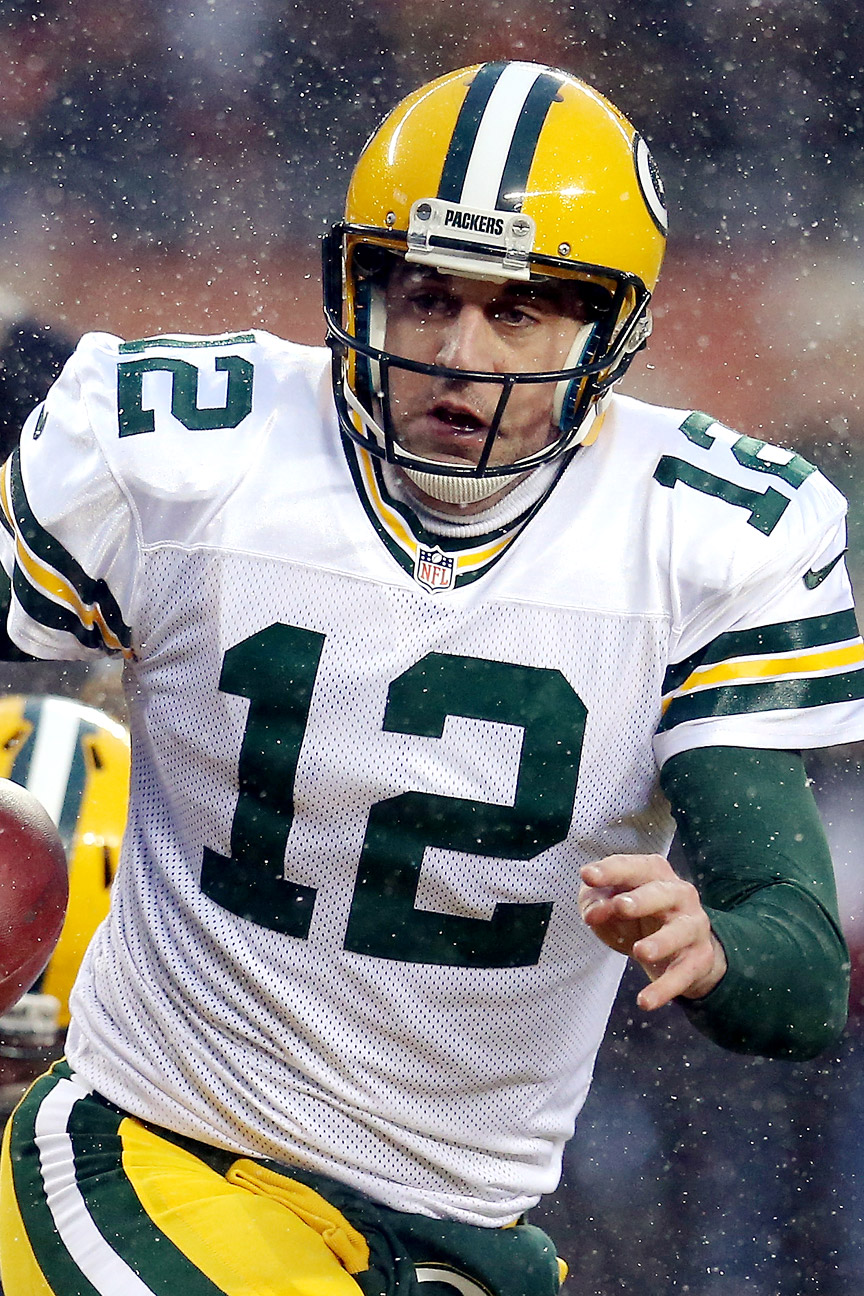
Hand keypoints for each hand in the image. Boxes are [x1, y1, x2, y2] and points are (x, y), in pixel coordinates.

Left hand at [578, 853, 727, 1010]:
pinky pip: (683, 974)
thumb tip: (592, 914)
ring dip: (661, 941)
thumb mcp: (612, 907)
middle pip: (663, 892)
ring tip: (640, 952)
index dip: (611, 871)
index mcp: (655, 874)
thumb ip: (596, 903)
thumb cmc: (638, 919)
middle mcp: (679, 894)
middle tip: (620, 907)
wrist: (682, 951)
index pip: (634, 867)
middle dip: (642, 899)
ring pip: (681, 931)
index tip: (587, 876)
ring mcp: (693, 926)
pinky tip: (645, 1002)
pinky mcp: (700, 958)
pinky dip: (665, 988)